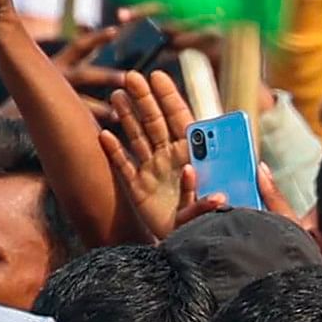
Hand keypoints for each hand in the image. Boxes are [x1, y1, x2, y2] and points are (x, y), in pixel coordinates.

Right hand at [105, 70, 197, 240]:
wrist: (193, 245)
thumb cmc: (213, 223)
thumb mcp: (216, 212)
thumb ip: (207, 203)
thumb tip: (206, 187)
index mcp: (194, 156)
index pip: (181, 120)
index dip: (169, 97)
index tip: (157, 76)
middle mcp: (171, 158)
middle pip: (156, 123)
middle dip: (145, 98)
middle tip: (131, 76)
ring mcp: (153, 172)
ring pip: (138, 138)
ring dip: (127, 117)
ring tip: (117, 95)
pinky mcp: (138, 189)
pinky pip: (124, 166)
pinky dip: (114, 151)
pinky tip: (104, 135)